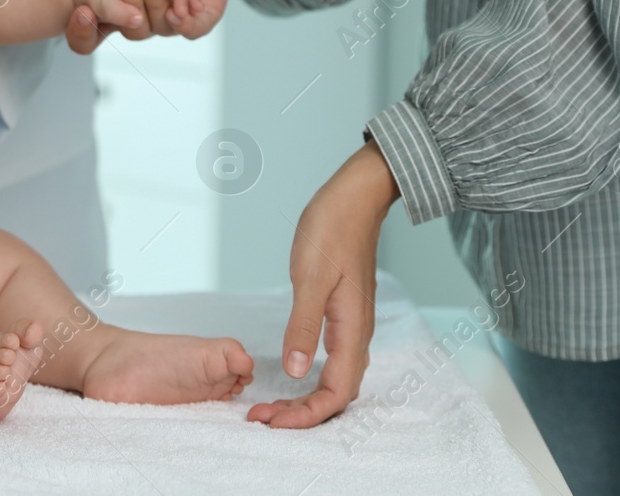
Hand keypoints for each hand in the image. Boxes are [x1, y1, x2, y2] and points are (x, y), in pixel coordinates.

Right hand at [66, 0, 263, 52]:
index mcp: (121, 1)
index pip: (100, 28)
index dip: (86, 28)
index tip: (83, 11)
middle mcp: (146, 12)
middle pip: (132, 29)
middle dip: (128, 7)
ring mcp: (173, 14)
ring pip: (160, 27)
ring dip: (155, 6)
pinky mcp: (204, 12)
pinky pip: (193, 30)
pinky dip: (184, 24)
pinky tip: (177, 10)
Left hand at [248, 140, 399, 428]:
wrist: (353, 199)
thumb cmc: (332, 230)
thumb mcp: (310, 277)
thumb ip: (303, 326)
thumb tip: (296, 371)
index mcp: (351, 330)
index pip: (337, 394)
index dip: (307, 416)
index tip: (274, 421)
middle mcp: (356, 334)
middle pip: (337, 394)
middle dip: (303, 414)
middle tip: (263, 417)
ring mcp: (351, 325)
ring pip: (336, 379)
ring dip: (306, 399)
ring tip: (272, 404)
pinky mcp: (342, 314)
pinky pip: (333, 361)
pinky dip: (311, 378)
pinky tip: (291, 374)